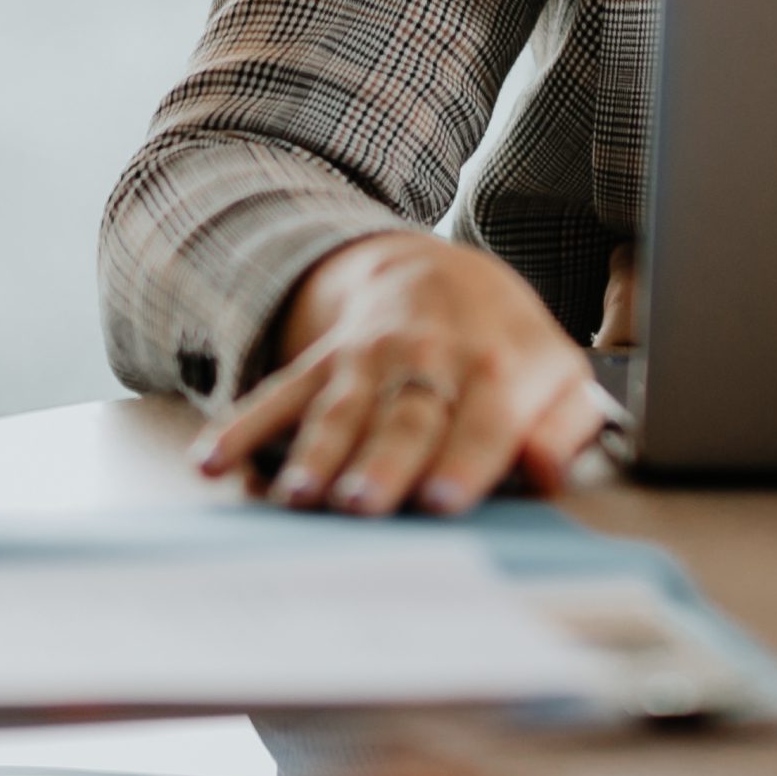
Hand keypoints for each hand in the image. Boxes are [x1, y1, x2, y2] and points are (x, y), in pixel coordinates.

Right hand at [196, 231, 614, 517]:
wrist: (440, 269)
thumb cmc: (510, 344)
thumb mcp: (562, 376)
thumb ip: (565, 428)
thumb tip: (548, 470)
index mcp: (499, 371)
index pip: (484, 421)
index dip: (464, 461)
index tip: (441, 501)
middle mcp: (430, 361)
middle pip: (404, 418)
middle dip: (381, 463)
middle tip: (360, 506)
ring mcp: (369, 361)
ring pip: (340, 409)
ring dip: (314, 452)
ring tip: (295, 496)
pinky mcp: (323, 363)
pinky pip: (281, 394)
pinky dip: (243, 428)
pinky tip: (212, 462)